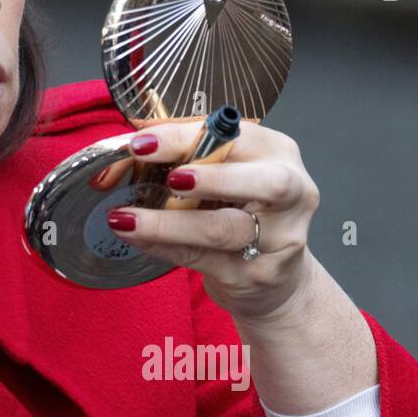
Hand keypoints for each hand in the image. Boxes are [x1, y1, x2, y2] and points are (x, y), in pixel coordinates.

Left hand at [100, 120, 320, 322]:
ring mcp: (278, 239)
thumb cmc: (244, 210)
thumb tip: (135, 140)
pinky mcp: (255, 275)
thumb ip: (187, 152)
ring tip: (125, 219)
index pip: (236, 137)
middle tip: (170, 179)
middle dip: (213, 179)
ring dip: (168, 224)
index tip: (142, 143)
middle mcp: (292, 193)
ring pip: (222, 229)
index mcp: (278, 153)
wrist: (277, 280)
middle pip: (265, 183)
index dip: (186, 137)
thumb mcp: (225, 171)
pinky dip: (163, 247)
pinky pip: (201, 258)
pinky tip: (136, 238)